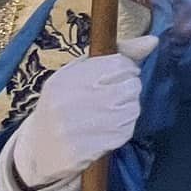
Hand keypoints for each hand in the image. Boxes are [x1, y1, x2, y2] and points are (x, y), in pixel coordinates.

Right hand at [10, 35, 157, 189]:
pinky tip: (107, 129)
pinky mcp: (90, 150)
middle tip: (112, 97)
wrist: (37, 150)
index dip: (125, 69)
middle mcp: (70, 103)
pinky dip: (123, 128)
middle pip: (130, 86)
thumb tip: (153, 40)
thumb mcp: (77, 73)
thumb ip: (117, 53)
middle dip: (128, 90)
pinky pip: (126, 131)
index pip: (119, 64)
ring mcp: (79, 129)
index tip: (116, 76)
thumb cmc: (63, 103)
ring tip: (108, 113)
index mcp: (65, 80)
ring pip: (132, 109)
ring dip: (127, 109)